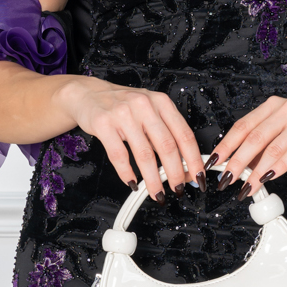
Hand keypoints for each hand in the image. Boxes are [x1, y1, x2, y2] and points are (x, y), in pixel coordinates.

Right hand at [58, 75, 204, 200]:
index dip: (194, 159)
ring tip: (157, 193)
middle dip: (176, 173)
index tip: (198, 176)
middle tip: (178, 188)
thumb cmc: (123, 106)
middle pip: (167, 146)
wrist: (89, 94)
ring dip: (153, 179)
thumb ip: (165, 133)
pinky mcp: (104, 124)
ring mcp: (123, 114)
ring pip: (144, 154)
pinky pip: (119, 155)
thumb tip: (183, 165)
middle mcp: (144, 105)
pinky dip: (127, 173)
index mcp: (161, 103)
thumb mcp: (149, 111)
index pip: (184, 135)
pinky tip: (132, 183)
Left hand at [209, 95, 286, 190]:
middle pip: (254, 137)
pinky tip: (269, 178)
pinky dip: (279, 167)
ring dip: (256, 171)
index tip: (214, 161)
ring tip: (247, 186)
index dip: (226, 145)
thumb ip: (261, 148)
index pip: (243, 126)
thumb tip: (236, 165)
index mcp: (273, 106)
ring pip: (273, 147)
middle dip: (237, 161)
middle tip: (227, 179)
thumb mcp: (282, 138)